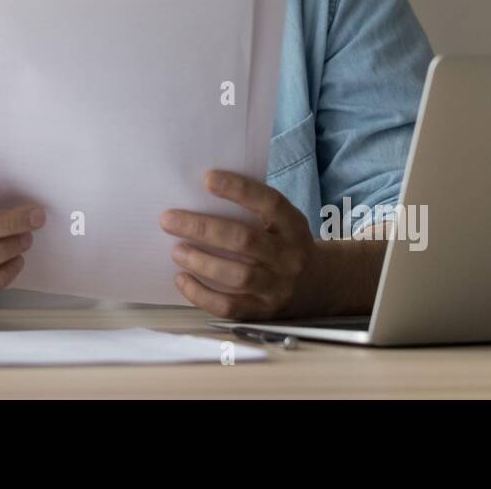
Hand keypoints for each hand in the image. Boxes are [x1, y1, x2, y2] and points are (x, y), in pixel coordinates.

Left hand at [160, 169, 317, 319]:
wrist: (322, 285)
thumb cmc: (286, 244)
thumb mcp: (283, 222)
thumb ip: (254, 209)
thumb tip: (200, 193)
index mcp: (293, 226)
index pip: (270, 203)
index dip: (239, 189)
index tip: (207, 178)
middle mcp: (289, 256)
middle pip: (245, 240)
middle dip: (203, 228)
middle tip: (169, 219)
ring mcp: (278, 287)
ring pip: (239, 275)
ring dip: (202, 261)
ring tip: (176, 251)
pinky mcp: (264, 312)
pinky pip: (231, 306)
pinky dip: (202, 295)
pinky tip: (182, 279)